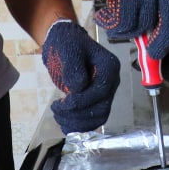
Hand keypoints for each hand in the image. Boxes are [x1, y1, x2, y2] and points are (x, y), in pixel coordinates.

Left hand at [41, 19, 121, 133]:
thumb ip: (74, 68)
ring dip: (77, 123)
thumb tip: (77, 88)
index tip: (62, 102)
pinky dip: (79, 125)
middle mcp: (112, 82)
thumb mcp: (69, 50)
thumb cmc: (67, 44)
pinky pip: (93, 120)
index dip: (81, 101)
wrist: (64, 44)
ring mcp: (105, 93)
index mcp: (110, 67)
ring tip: (58, 115)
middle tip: (56, 109)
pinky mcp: (97, 101)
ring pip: (98, 117)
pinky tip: (64, 122)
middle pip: (101, 108)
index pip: (100, 91)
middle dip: (77, 114)